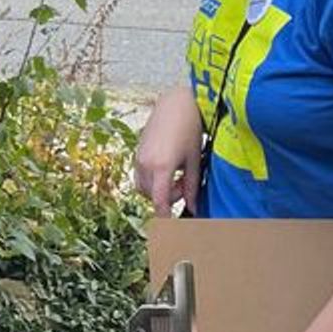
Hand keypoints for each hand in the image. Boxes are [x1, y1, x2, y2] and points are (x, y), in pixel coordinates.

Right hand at [134, 85, 204, 214]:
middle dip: (167, 198)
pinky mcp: (138, 151)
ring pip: (144, 187)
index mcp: (162, 167)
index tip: (173, 227)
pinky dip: (153, 178)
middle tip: (184, 186)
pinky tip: (168, 167)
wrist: (176, 103)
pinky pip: (141, 174)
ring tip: (176, 176)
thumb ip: (192, 187)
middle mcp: (146, 163)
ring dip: (158, 189)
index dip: (165, 217)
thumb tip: (193, 208)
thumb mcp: (194, 160)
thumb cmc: (190, 129)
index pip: (160, 202)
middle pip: (152, 196)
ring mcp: (139, 157)